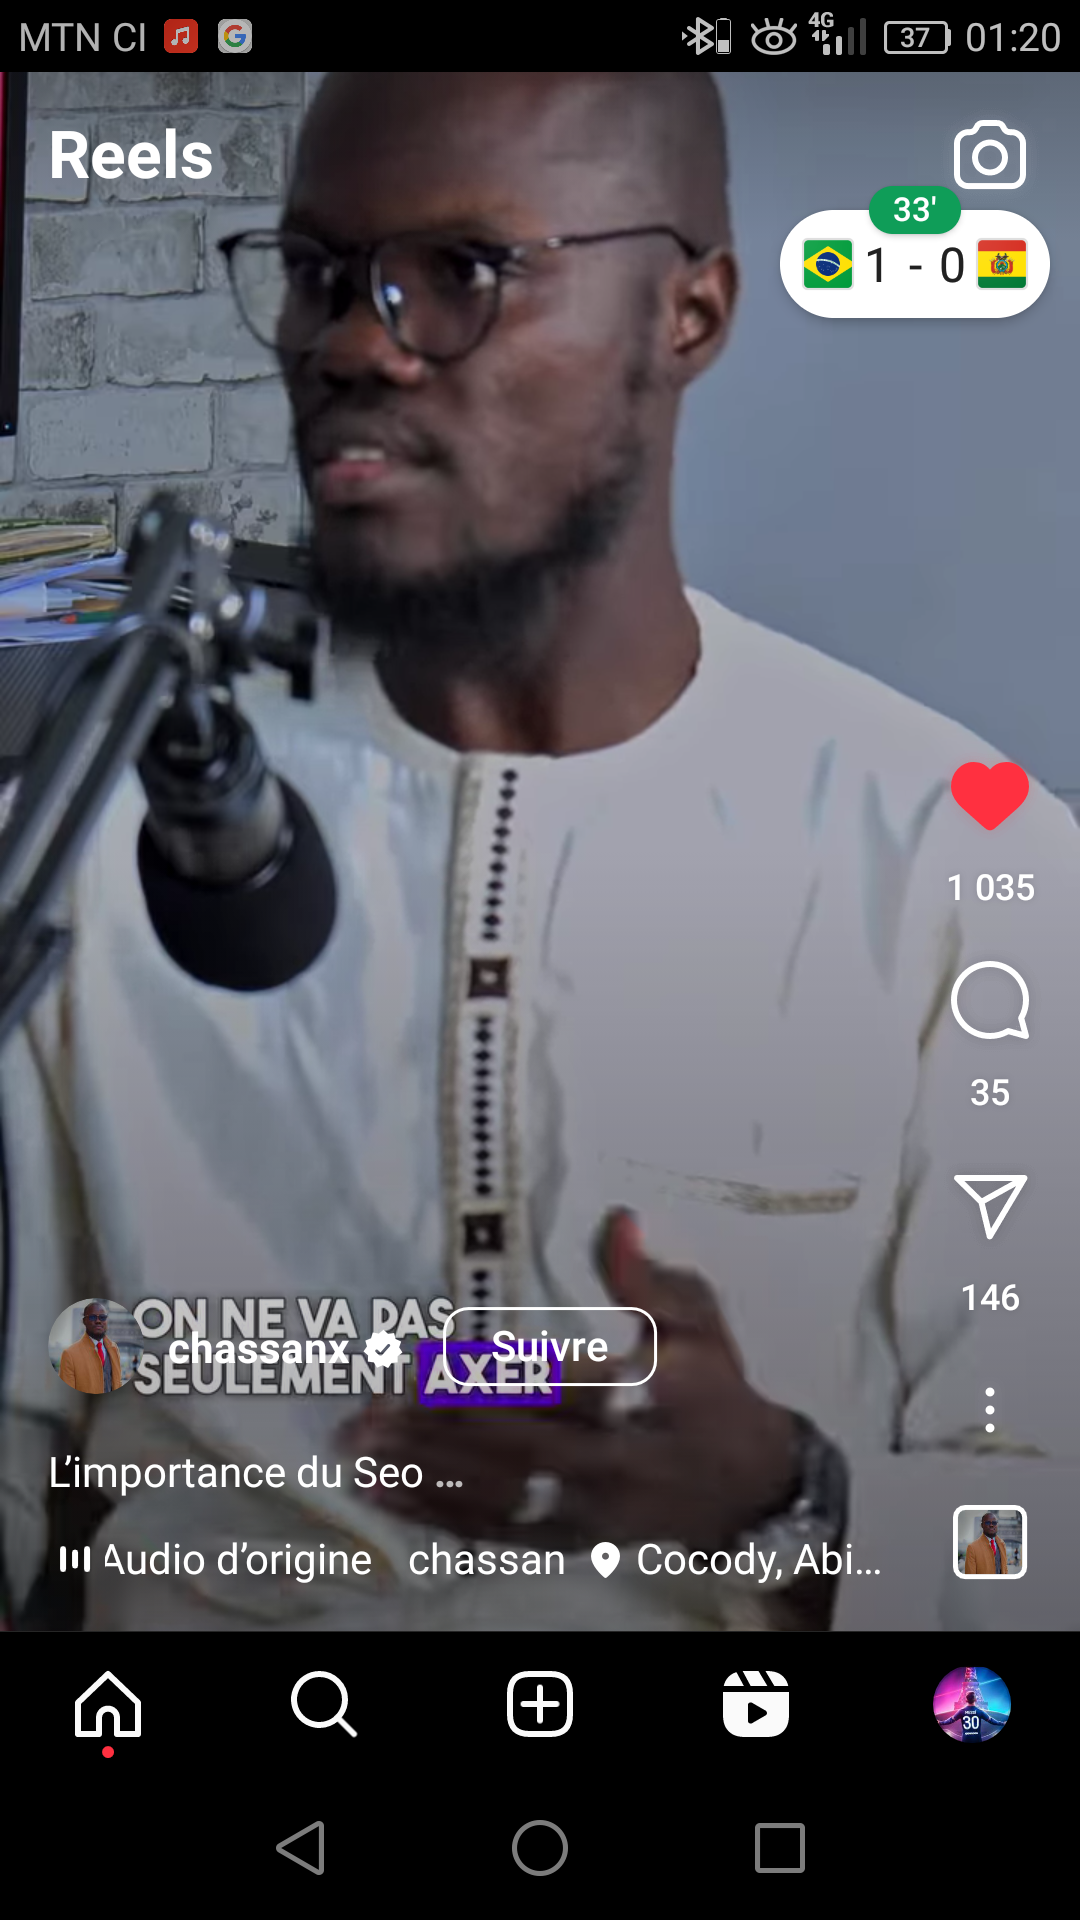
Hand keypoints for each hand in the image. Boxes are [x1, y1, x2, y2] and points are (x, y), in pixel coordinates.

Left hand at [337, 1211, 799, 1552]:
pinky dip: (435, 1515)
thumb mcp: (700, 1325)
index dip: (481, 1380)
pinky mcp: (565, 1540)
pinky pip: (493, 1534)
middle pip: (507, 1452)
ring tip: (358, 1448)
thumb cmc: (716, 1392)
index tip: (418, 1364)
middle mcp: (608, 1470)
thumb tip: (616, 1222)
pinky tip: (386, 1495)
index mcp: (641, 1405)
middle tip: (367, 1410)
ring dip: (420, 1474)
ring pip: (491, 1498)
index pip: (549, 1392)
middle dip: (431, 1432)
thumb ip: (652, 1281)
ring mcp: (583, 1515)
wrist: (750, 1488)